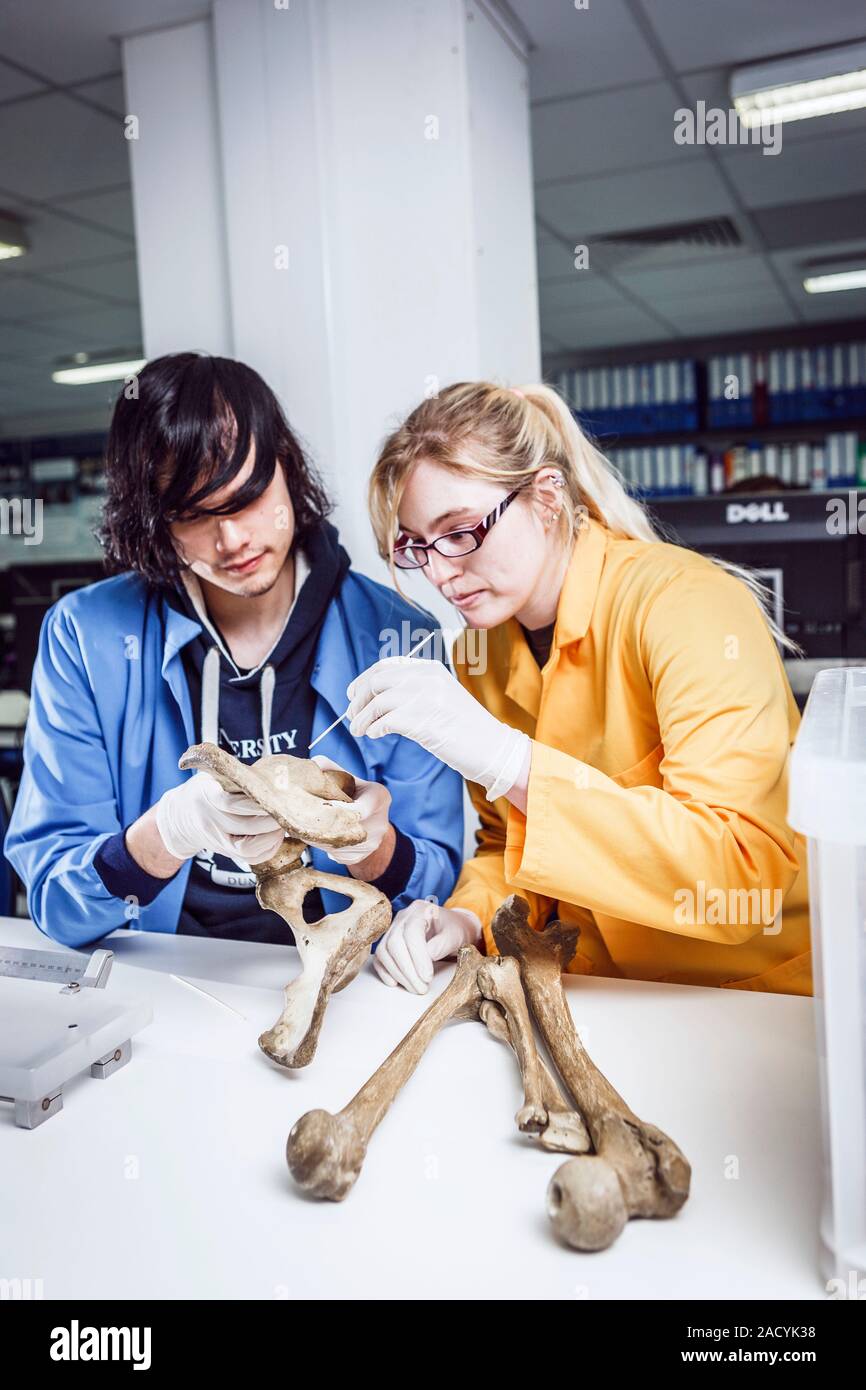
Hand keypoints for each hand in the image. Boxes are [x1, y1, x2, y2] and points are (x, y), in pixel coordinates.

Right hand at [155, 772, 285, 863]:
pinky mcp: (225, 852)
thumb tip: (282, 773)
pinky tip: (277, 836)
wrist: (180, 816)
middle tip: (290, 810)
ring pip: (248, 848)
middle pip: (245, 827)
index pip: (232, 803)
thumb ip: (240, 775)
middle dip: (272, 820)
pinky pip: (250, 858)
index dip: (258, 802)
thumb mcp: (215, 775)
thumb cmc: (207, 789)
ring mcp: (217, 840)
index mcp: (207, 796)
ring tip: (285, 824)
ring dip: (272, 837)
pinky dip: (268, 849)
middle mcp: (211, 821)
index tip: (278, 795)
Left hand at [309, 754, 390, 864]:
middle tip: (303, 818)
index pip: (361, 807)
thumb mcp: (346, 777)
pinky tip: (318, 837)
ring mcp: (373, 843)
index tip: (321, 807)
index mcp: (379, 797)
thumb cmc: (353, 794)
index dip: (339, 809)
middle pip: (347, 828)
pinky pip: (337, 854)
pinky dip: (324, 847)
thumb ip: (328, 768)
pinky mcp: (361, 857)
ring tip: (306, 826)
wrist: (368, 821)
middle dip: (324, 823)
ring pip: (339, 843)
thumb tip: (310, 768)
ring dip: (319, 836)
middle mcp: (380, 822)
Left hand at [346, 656, 529, 801]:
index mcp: (430, 669)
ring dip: (361, 718)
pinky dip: (374, 728)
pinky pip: (385, 721)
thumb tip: (375, 695)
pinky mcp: (423, 721)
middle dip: (358, 700)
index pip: (386, 667)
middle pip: (376, 682)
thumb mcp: (441, 696)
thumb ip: (414, 690)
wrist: (493, 748)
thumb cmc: (467, 728)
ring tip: (358, 731)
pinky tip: (375, 735)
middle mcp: (426, 678)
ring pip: (377, 702)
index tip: (352, 695)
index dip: (364, 680)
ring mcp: (425, 698)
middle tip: (352, 717)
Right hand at [372, 899, 481, 993]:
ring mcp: (393, 929)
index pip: (411, 933)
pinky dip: (385, 971)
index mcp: (420, 910)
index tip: (427, 977)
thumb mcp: (456, 934)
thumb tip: (429, 955)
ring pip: (384, 952)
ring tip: (414, 988)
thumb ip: (444, 943)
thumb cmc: (454, 929)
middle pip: (395, 943)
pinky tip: (396, 983)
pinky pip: (379, 957)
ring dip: (398, 974)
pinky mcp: (388, 942)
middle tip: (421, 988)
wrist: (450, 927)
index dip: (418, 957)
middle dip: (407, 970)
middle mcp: (402, 917)